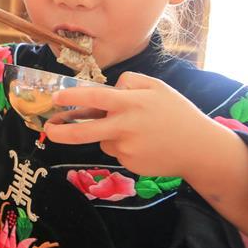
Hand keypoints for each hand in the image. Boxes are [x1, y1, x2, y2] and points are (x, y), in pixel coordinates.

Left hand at [42, 71, 231, 177]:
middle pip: (84, 132)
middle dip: (61, 133)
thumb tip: (108, 89)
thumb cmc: (177, 113)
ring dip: (109, 134)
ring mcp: (127, 149)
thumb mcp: (157, 87)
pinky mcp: (130, 165)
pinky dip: (123, 146)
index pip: (96, 99)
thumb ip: (129, 82)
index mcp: (132, 103)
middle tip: (47, 130)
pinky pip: (116, 152)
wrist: (199, 149)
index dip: (73, 98)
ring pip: (103, 140)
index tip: (56, 97)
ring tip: (137, 130)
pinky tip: (143, 143)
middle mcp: (125, 127)